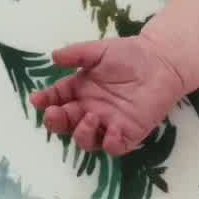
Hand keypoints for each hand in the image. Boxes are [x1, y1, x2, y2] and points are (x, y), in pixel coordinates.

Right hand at [31, 32, 188, 155]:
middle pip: (66, 124)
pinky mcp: (129, 133)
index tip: (37, 99)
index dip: (45, 101)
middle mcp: (89, 109)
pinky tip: (111, 129)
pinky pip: (114, 147)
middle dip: (56, 121)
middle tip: (54, 113)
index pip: (56, 100)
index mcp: (80, 90)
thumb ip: (77, 54)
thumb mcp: (99, 50)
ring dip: (81, 132)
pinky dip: (109, 142)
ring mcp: (108, 123)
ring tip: (89, 116)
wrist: (161, 60)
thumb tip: (54, 57)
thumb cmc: (129, 54)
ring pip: (86, 140)